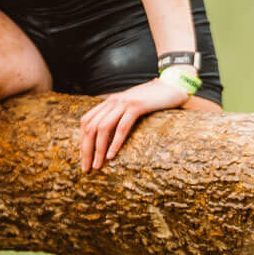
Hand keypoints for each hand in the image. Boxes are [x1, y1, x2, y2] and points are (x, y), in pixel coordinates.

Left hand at [76, 74, 190, 169]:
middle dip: (86, 150)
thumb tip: (108, 136)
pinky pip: (122, 127)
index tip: (83, 158)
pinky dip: (114, 142)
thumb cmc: (153, 101)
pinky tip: (111, 156)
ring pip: (103, 128)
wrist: (172, 86)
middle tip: (86, 168)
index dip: (82, 140)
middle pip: (90, 127)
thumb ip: (119, 116)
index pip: (86, 121)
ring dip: (98, 150)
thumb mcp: (131, 107)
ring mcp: (124, 103)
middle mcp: (113, 101)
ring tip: (97, 166)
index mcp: (109, 102)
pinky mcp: (137, 106)